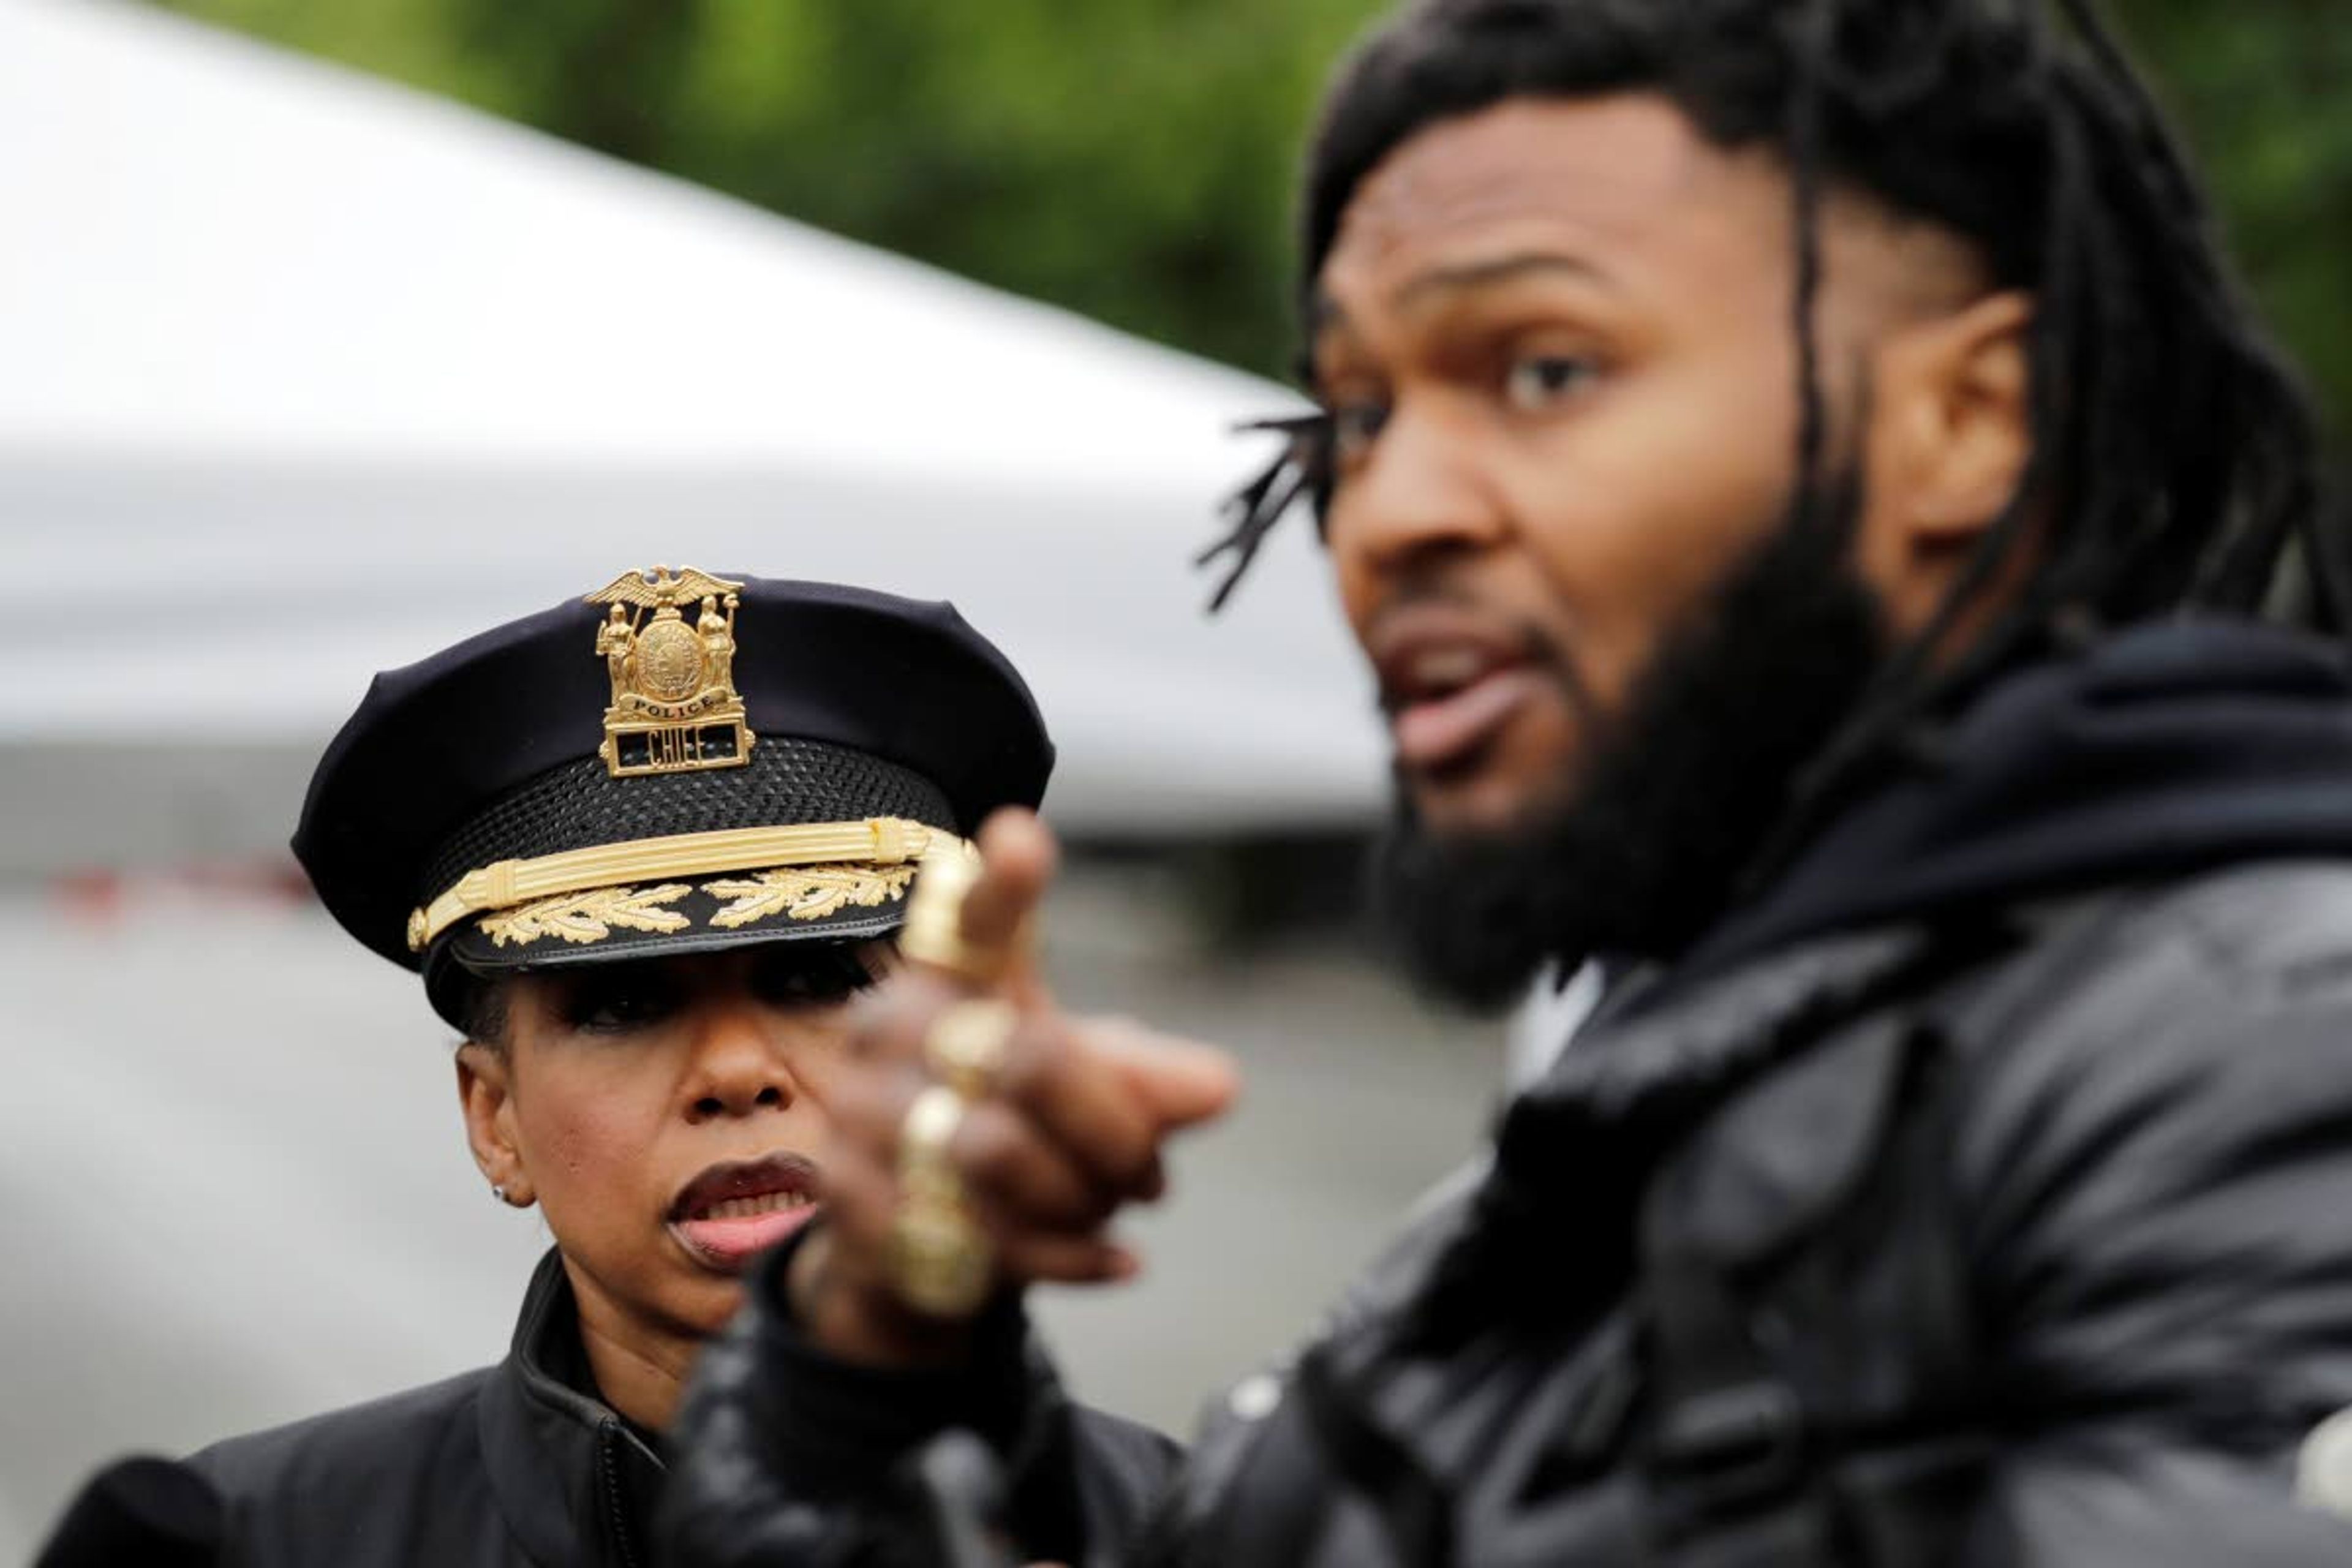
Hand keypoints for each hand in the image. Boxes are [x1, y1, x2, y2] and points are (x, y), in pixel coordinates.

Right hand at [795, 809, 1237, 1366]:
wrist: (908, 1238)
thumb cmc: (1007, 1120)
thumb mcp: (1078, 1084)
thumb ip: (1141, 1075)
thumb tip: (1220, 1088)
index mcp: (948, 976)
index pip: (975, 920)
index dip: (1001, 885)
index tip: (1023, 838)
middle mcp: (889, 1029)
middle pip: (1030, 1059)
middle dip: (1115, 1130)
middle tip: (1153, 1175)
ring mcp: (860, 1116)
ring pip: (1000, 1156)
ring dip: (1086, 1197)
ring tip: (1115, 1208)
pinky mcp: (855, 1206)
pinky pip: (983, 1236)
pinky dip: (1071, 1257)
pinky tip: (1117, 1260)